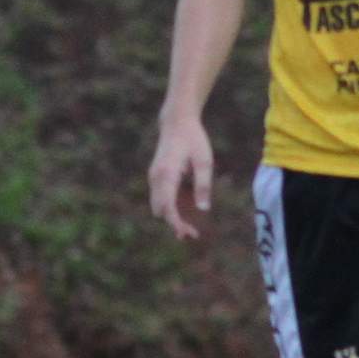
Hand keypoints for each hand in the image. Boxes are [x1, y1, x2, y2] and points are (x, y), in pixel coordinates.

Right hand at [147, 119, 214, 241]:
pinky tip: (190, 206)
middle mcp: (156, 178)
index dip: (176, 223)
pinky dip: (173, 206)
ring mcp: (154, 177)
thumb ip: (203, 185)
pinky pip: (162, 198)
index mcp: (167, 174)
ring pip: (159, 206)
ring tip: (193, 227)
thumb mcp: (204, 161)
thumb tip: (203, 210)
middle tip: (193, 235)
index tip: (187, 234)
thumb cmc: (193, 140)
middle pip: (160, 210)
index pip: (167, 206)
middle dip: (174, 224)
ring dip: (173, 216)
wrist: (176, 122)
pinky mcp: (157, 177)